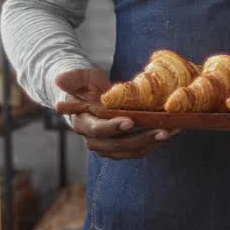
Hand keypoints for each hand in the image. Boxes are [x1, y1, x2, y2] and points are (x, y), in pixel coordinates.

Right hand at [55, 69, 178, 159]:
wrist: (86, 96)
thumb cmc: (83, 84)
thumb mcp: (78, 77)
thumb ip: (71, 78)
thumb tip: (59, 80)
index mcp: (81, 122)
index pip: (97, 129)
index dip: (112, 127)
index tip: (129, 121)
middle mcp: (93, 139)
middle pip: (116, 145)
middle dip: (140, 139)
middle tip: (162, 130)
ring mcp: (106, 146)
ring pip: (129, 151)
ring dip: (150, 144)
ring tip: (170, 132)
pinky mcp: (119, 148)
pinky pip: (136, 150)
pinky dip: (152, 144)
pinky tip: (168, 133)